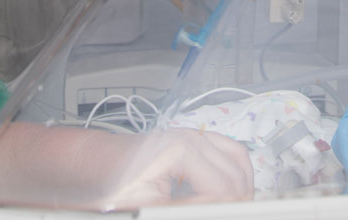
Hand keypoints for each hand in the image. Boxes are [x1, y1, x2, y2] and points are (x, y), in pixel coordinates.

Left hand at [99, 129, 253, 209]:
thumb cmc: (117, 185)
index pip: (221, 187)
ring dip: (243, 187)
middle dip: (234, 202)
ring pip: (240, 161)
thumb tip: (209, 211)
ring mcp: (197, 135)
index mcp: (180, 150)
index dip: (218, 210)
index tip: (207, 215)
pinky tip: (234, 190)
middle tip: (224, 213)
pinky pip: (233, 151)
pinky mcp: (199, 139)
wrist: (104, 164)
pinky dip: (239, 171)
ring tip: (234, 207)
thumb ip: (181, 209)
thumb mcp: (145, 205)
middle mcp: (193, 137)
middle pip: (235, 175)